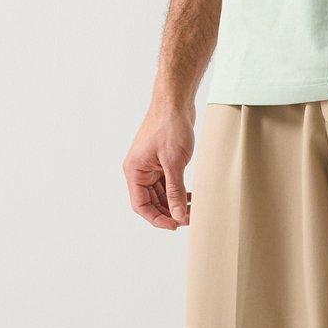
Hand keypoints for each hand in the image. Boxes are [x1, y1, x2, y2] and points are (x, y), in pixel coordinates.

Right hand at [123, 103, 195, 229]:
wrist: (175, 102)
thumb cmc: (170, 127)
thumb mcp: (174, 162)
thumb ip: (175, 191)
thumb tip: (179, 215)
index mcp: (134, 171)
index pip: (141, 205)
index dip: (157, 218)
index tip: (175, 226)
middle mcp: (139, 170)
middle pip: (151, 202)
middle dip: (169, 212)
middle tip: (189, 219)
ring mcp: (150, 166)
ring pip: (160, 194)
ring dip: (175, 203)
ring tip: (193, 210)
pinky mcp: (161, 161)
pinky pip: (168, 183)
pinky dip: (178, 191)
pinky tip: (192, 196)